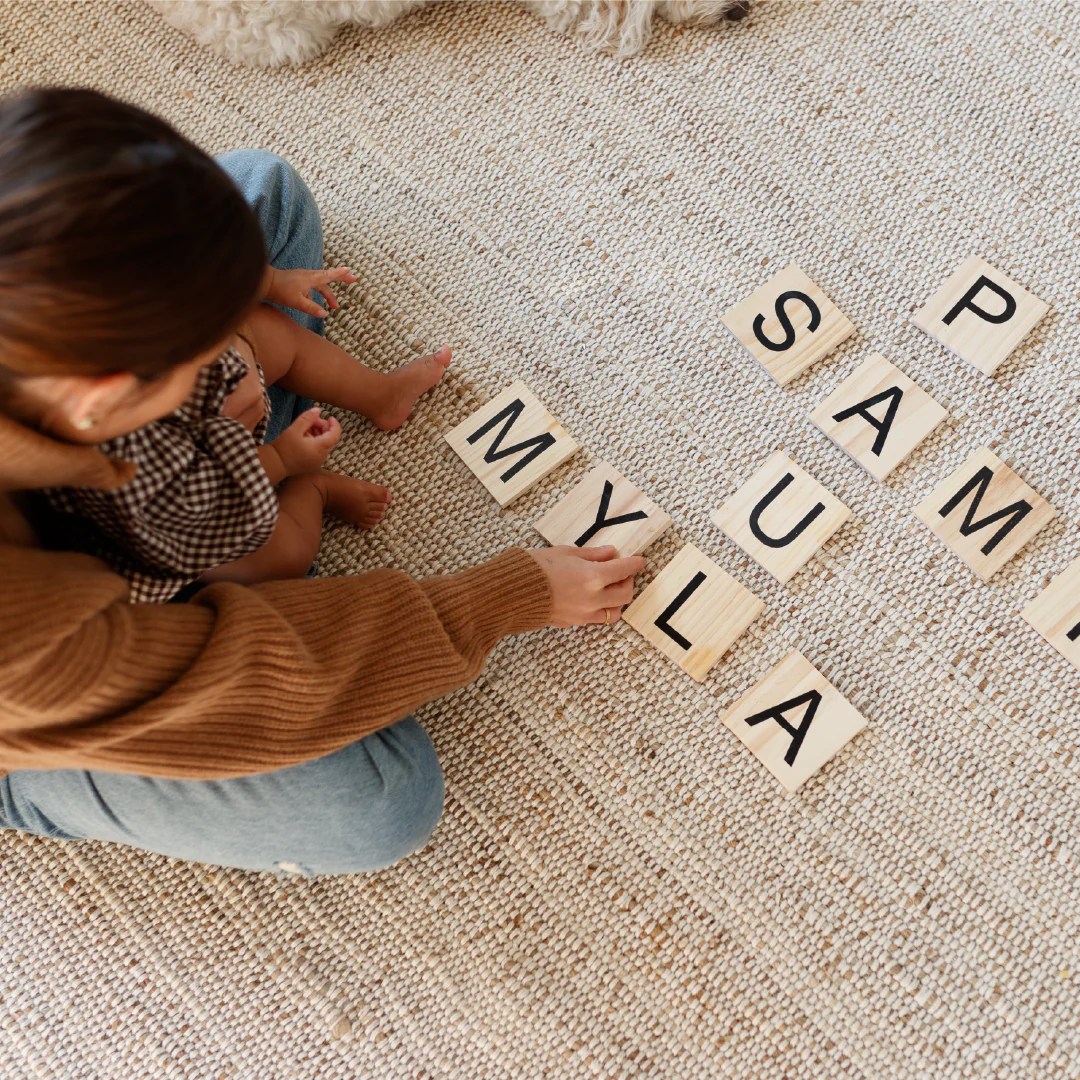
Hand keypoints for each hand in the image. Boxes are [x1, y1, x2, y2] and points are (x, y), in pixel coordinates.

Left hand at [263, 266, 356, 318]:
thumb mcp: (297, 302)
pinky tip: (313, 306)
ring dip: (327, 294)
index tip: (351, 272)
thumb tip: (324, 314)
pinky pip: (310, 288)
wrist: (263, 282)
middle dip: (340, 281)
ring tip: (333, 307)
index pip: (329, 275)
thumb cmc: (280, 290)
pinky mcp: (297, 282)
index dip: (341, 275)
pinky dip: (315, 296)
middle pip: (327, 279)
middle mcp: (308, 276)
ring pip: (319, 285)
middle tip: (352, 281)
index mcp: (311, 279)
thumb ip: (311, 308)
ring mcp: (302, 279)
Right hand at [270, 407, 340, 475]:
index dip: (334, 424)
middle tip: (311, 421)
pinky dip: (314, 442)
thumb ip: (308, 418)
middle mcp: (322, 456)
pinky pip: (318, 451)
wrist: (274, 465)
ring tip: (304, 428)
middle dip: (323, 428)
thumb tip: (318, 410)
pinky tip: (303, 437)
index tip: (329, 417)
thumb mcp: (295, 429)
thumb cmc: (284, 447)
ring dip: (318, 434)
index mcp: (320, 448)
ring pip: (324, 444)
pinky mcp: (312, 464)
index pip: (335, 435)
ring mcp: (318, 462)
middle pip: (330, 439)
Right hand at [527, 545, 645, 627]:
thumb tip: (610, 553)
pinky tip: (593, 598)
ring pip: (614, 613)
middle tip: (622, 573)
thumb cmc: (535, 567)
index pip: (624, 570)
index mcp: (592, 577)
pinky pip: (596, 618)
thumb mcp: (566, 553)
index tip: (640, 560)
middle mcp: (593, 598)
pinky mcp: (573, 623)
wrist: (512, 593)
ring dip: (617, 600)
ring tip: (609, 589)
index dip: (635, 564)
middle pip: (625, 595)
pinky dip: (600, 609)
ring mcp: (584, 614)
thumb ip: (592, 555)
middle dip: (628, 582)